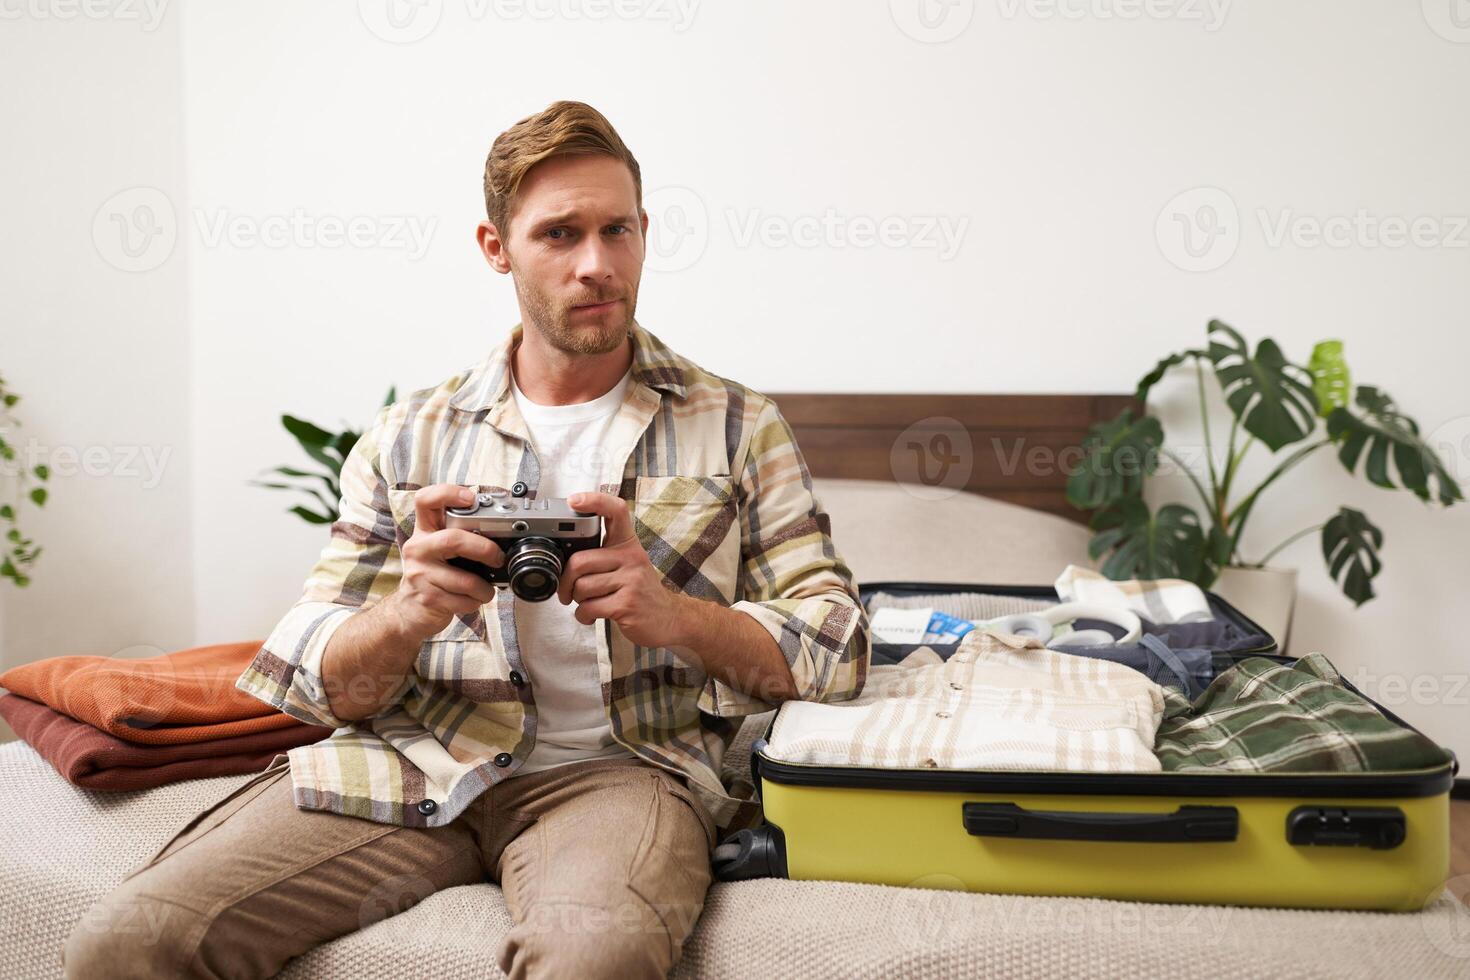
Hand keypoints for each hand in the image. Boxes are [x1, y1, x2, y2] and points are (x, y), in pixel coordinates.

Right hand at [385, 484, 504, 641]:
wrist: (407, 611)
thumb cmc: (432, 576)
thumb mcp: (438, 550)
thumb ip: (459, 537)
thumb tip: (499, 532)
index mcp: (424, 531)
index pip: (425, 500)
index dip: (448, 493)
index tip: (470, 498)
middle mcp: (418, 549)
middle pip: (453, 540)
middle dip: (484, 549)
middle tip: (497, 558)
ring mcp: (420, 574)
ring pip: (465, 580)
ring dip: (484, 588)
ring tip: (486, 589)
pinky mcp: (428, 599)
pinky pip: (463, 600)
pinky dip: (475, 602)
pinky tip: (471, 600)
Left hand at [555, 491, 692, 647]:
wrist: (669, 618)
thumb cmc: (639, 591)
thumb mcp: (628, 564)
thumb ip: (602, 555)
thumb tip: (566, 557)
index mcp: (628, 544)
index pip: (615, 511)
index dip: (593, 501)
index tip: (574, 501)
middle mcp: (631, 557)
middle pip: (580, 561)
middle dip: (566, 581)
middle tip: (567, 592)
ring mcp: (631, 580)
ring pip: (582, 587)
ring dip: (577, 601)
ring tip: (588, 604)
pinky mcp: (627, 604)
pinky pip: (589, 608)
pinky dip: (583, 616)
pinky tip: (591, 616)